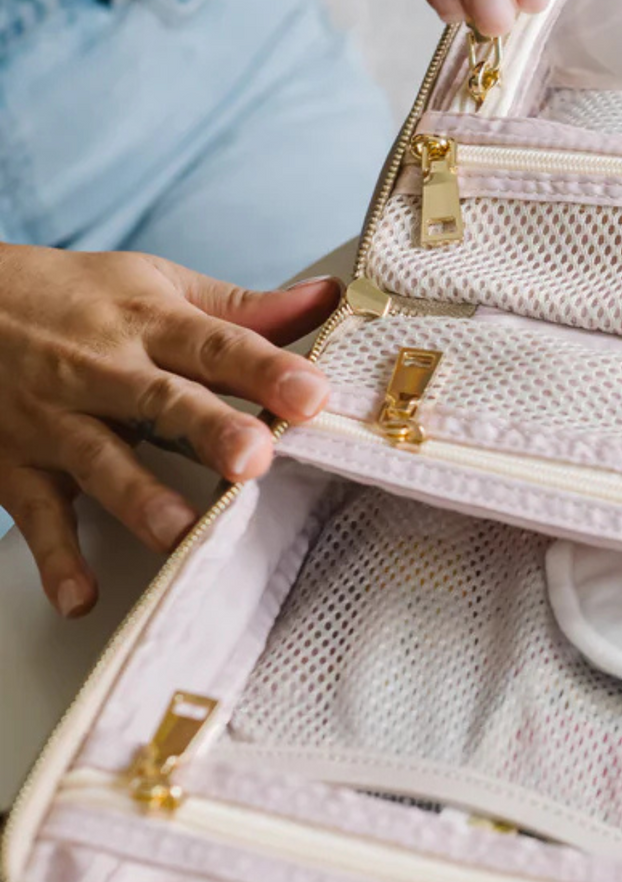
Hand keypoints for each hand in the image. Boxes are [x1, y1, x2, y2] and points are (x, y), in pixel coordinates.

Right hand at [0, 245, 340, 616]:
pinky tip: (82, 596)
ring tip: (180, 533)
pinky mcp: (17, 467)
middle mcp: (102, 370)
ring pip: (100, 461)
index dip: (267, 369)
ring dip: (139, 499)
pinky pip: (37, 518)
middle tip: (253, 458)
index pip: (216, 344)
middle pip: (161, 401)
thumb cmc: (74, 298)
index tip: (313, 395)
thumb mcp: (157, 285)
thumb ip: (246, 308)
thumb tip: (330, 301)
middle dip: (209, 429)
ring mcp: (56, 421)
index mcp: (149, 322)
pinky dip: (55, 560)